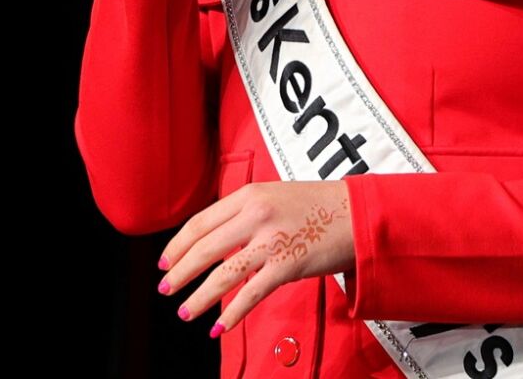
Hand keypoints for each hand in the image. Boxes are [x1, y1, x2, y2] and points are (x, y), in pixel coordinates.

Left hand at [157, 180, 352, 336]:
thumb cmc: (318, 205)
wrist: (357, 213)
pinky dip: (232, 313)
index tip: (164, 261)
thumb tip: (214, 237)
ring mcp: (272, 241)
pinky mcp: (288, 265)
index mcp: (249, 195)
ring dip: (199, 297)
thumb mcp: (274, 195)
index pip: (200, 222)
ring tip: (185, 311)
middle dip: (179, 272)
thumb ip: (244, 212)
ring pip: (223, 274)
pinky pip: (251, 294)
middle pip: (204, 248)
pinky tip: (219, 326)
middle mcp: (256, 215)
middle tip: (165, 288)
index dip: (177, 245)